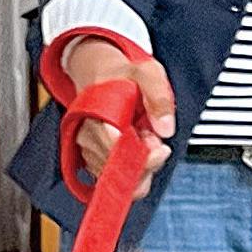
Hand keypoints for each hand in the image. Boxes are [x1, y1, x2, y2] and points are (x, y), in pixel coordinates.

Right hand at [61, 38, 175, 196]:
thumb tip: (165, 129)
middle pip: (117, 170)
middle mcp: (86, 136)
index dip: (142, 157)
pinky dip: (134, 169)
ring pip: (118, 178)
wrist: (99, 76)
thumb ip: (158, 97)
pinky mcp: (93, 161)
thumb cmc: (122, 75)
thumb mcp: (147, 73)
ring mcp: (87, 150)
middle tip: (154, 138)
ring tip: (145, 137)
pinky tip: (138, 149)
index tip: (162, 148)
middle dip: (145, 161)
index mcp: (94, 113)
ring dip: (140, 165)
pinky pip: (116, 178)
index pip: (114, 149)